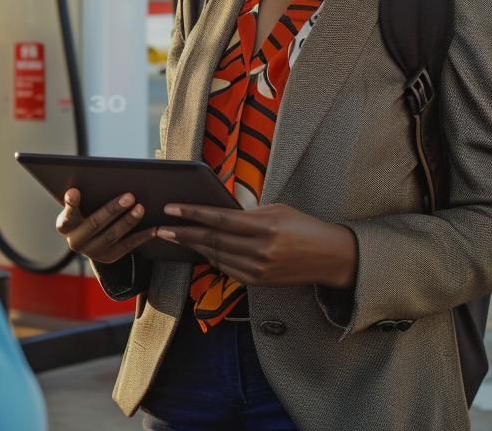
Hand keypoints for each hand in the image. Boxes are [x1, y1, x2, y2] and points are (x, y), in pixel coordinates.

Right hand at [54, 188, 157, 264]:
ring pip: (112, 236)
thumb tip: (87, 182)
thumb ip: (82, 196)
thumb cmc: (87, 211)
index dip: (71, 203)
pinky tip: (152, 228)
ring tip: (141, 208)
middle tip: (129, 196)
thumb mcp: (80, 205)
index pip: (67, 214)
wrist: (92, 238)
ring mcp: (92, 252)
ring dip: (128, 221)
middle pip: (95, 223)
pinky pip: (126, 247)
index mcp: (65, 225)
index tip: (75, 191)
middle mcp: (75, 241)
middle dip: (113, 209)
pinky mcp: (108, 258)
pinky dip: (140, 237)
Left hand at [156, 203, 357, 288]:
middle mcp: (259, 251)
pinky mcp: (258, 282)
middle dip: (183, 233)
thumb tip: (216, 212)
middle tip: (161, 227)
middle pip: (212, 240)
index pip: (219, 219)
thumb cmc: (303, 227)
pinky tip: (199, 250)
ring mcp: (258, 269)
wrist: (330, 257)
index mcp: (264, 227)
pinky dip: (211, 258)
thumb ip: (247, 213)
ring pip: (215, 256)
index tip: (171, 209)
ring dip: (193, 247)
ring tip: (174, 237)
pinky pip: (227, 269)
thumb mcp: (277, 210)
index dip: (192, 213)